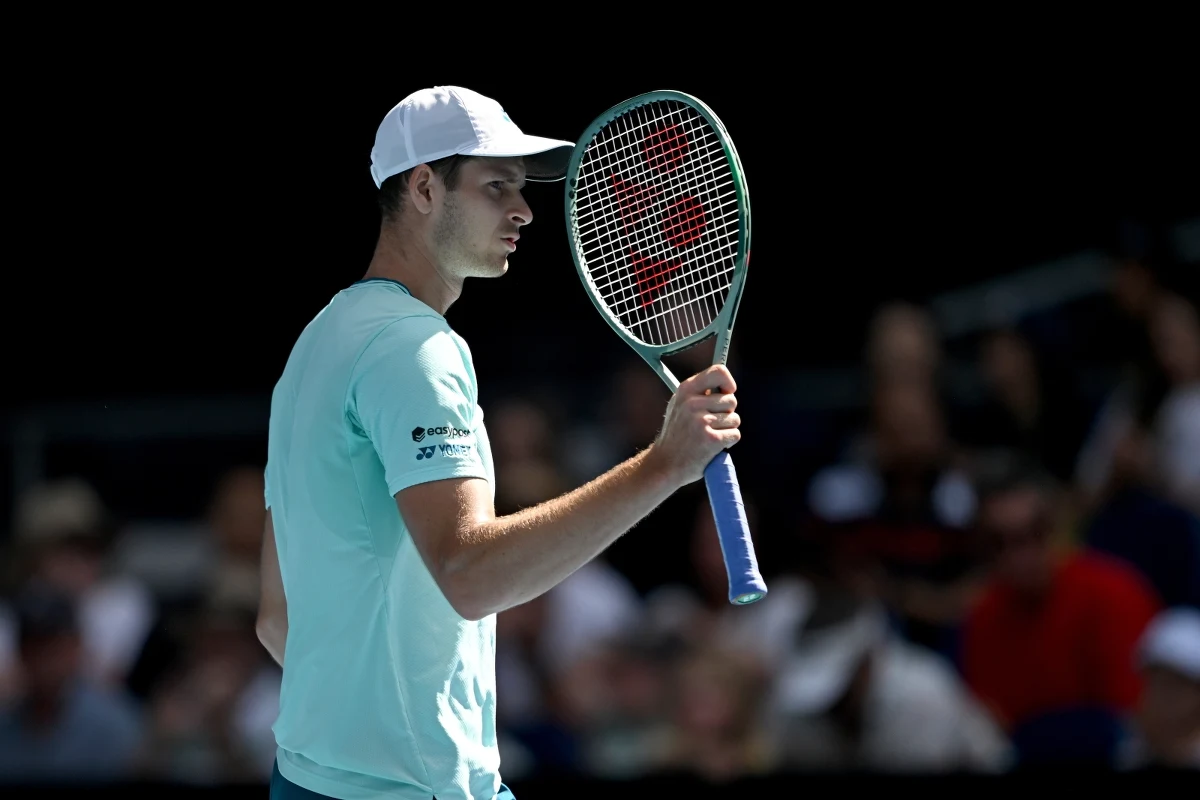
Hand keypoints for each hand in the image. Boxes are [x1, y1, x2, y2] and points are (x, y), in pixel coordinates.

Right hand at [651, 365, 740, 484]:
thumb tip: (725, 383)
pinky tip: (713, 446)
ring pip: (735, 419)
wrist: (664, 464)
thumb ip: (699, 392)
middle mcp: (692, 403)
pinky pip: (735, 434)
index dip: (728, 383)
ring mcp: (702, 422)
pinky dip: (728, 441)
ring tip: (709, 435)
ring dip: (727, 428)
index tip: (728, 392)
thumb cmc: (677, 434)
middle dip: (726, 412)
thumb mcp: (679, 406)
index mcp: (685, 390)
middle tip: (710, 423)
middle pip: (731, 400)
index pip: (718, 372)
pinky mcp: (711, 440)